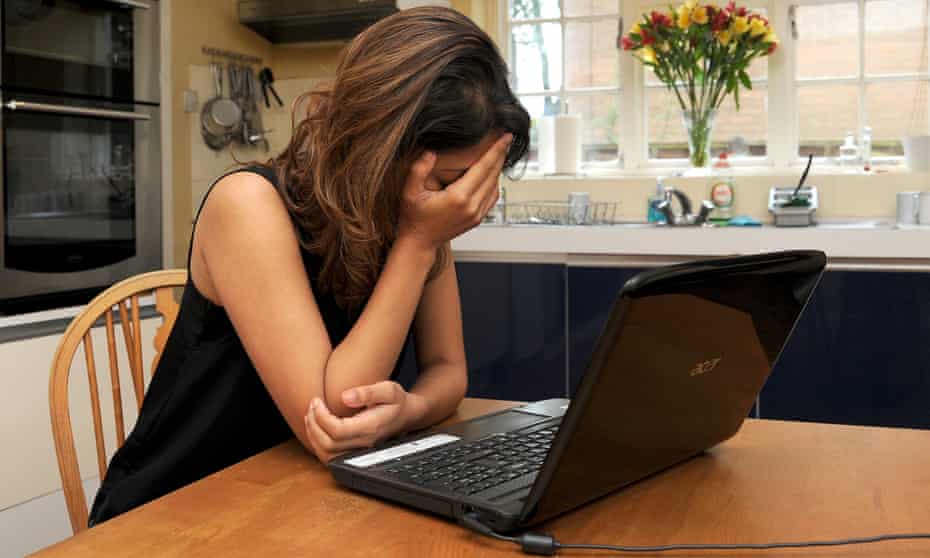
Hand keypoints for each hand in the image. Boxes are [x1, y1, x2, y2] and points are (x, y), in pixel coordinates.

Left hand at [303, 381, 415, 462]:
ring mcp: (359, 450)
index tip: (317, 400)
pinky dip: (317, 445)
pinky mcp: (354, 452)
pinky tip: (316, 428)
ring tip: (310, 416)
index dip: (321, 416)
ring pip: (327, 454)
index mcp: (370, 428)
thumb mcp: (388, 390)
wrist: (407, 416)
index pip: (337, 430)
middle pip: (329, 444)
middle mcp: (364, 443)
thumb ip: (368, 392)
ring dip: (313, 436)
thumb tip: (344, 396)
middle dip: (314, 424)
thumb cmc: (397, 401)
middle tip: (312, 405)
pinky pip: (330, 457)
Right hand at [398, 133, 512, 251]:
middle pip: (493, 175)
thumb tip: (430, 152)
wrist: (419, 242)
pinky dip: (495, 183)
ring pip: (496, 187)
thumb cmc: (414, 218)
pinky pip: (492, 198)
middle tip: (506, 139)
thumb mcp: (410, 192)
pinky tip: (492, 174)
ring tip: (499, 153)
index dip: (496, 150)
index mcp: (458, 197)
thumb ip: (419, 170)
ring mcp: (476, 214)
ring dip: (499, 169)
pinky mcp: (477, 219)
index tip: (506, 137)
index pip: (483, 168)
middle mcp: (471, 206)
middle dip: (501, 155)